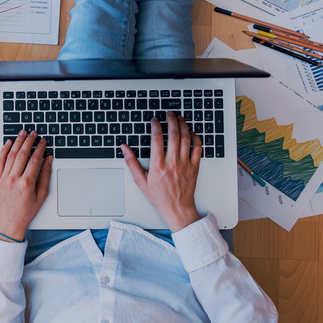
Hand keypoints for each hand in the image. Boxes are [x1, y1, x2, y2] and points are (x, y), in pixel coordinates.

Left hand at [0, 130, 51, 241]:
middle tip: (34, 132)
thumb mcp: (41, 196)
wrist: (9, 224)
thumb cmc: (26, 212)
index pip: (35, 159)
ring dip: (17, 142)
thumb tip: (48, 160)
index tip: (43, 141)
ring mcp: (3, 179)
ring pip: (10, 155)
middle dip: (29, 141)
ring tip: (22, 133)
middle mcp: (13, 180)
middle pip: (22, 154)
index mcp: (26, 184)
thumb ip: (45, 176)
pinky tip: (8, 143)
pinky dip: (4, 150)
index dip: (40, 148)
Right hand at [121, 112, 202, 231]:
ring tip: (179, 118)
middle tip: (169, 114)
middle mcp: (172, 163)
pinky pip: (197, 148)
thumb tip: (124, 148)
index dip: (156, 126)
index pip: (157, 139)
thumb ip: (132, 162)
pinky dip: (195, 138)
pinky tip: (191, 132)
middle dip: (171, 120)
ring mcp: (185, 164)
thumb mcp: (141, 181)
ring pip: (186, 139)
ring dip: (183, 125)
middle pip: (173, 135)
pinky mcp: (195, 167)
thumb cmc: (159, 196)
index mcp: (158, 166)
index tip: (154, 120)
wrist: (177, 208)